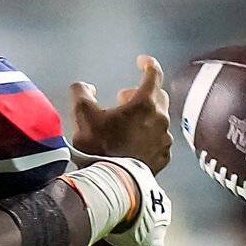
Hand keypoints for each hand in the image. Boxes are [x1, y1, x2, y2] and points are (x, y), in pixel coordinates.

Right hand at [70, 57, 171, 173]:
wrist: (111, 184)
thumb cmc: (98, 146)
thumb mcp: (82, 115)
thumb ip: (81, 93)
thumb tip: (85, 87)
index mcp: (145, 103)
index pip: (153, 74)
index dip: (147, 64)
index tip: (141, 61)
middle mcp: (160, 118)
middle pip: (158, 96)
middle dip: (141, 93)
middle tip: (123, 99)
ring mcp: (164, 139)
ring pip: (159, 119)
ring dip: (145, 117)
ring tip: (127, 125)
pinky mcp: (163, 157)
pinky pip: (159, 141)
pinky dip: (149, 137)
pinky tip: (135, 144)